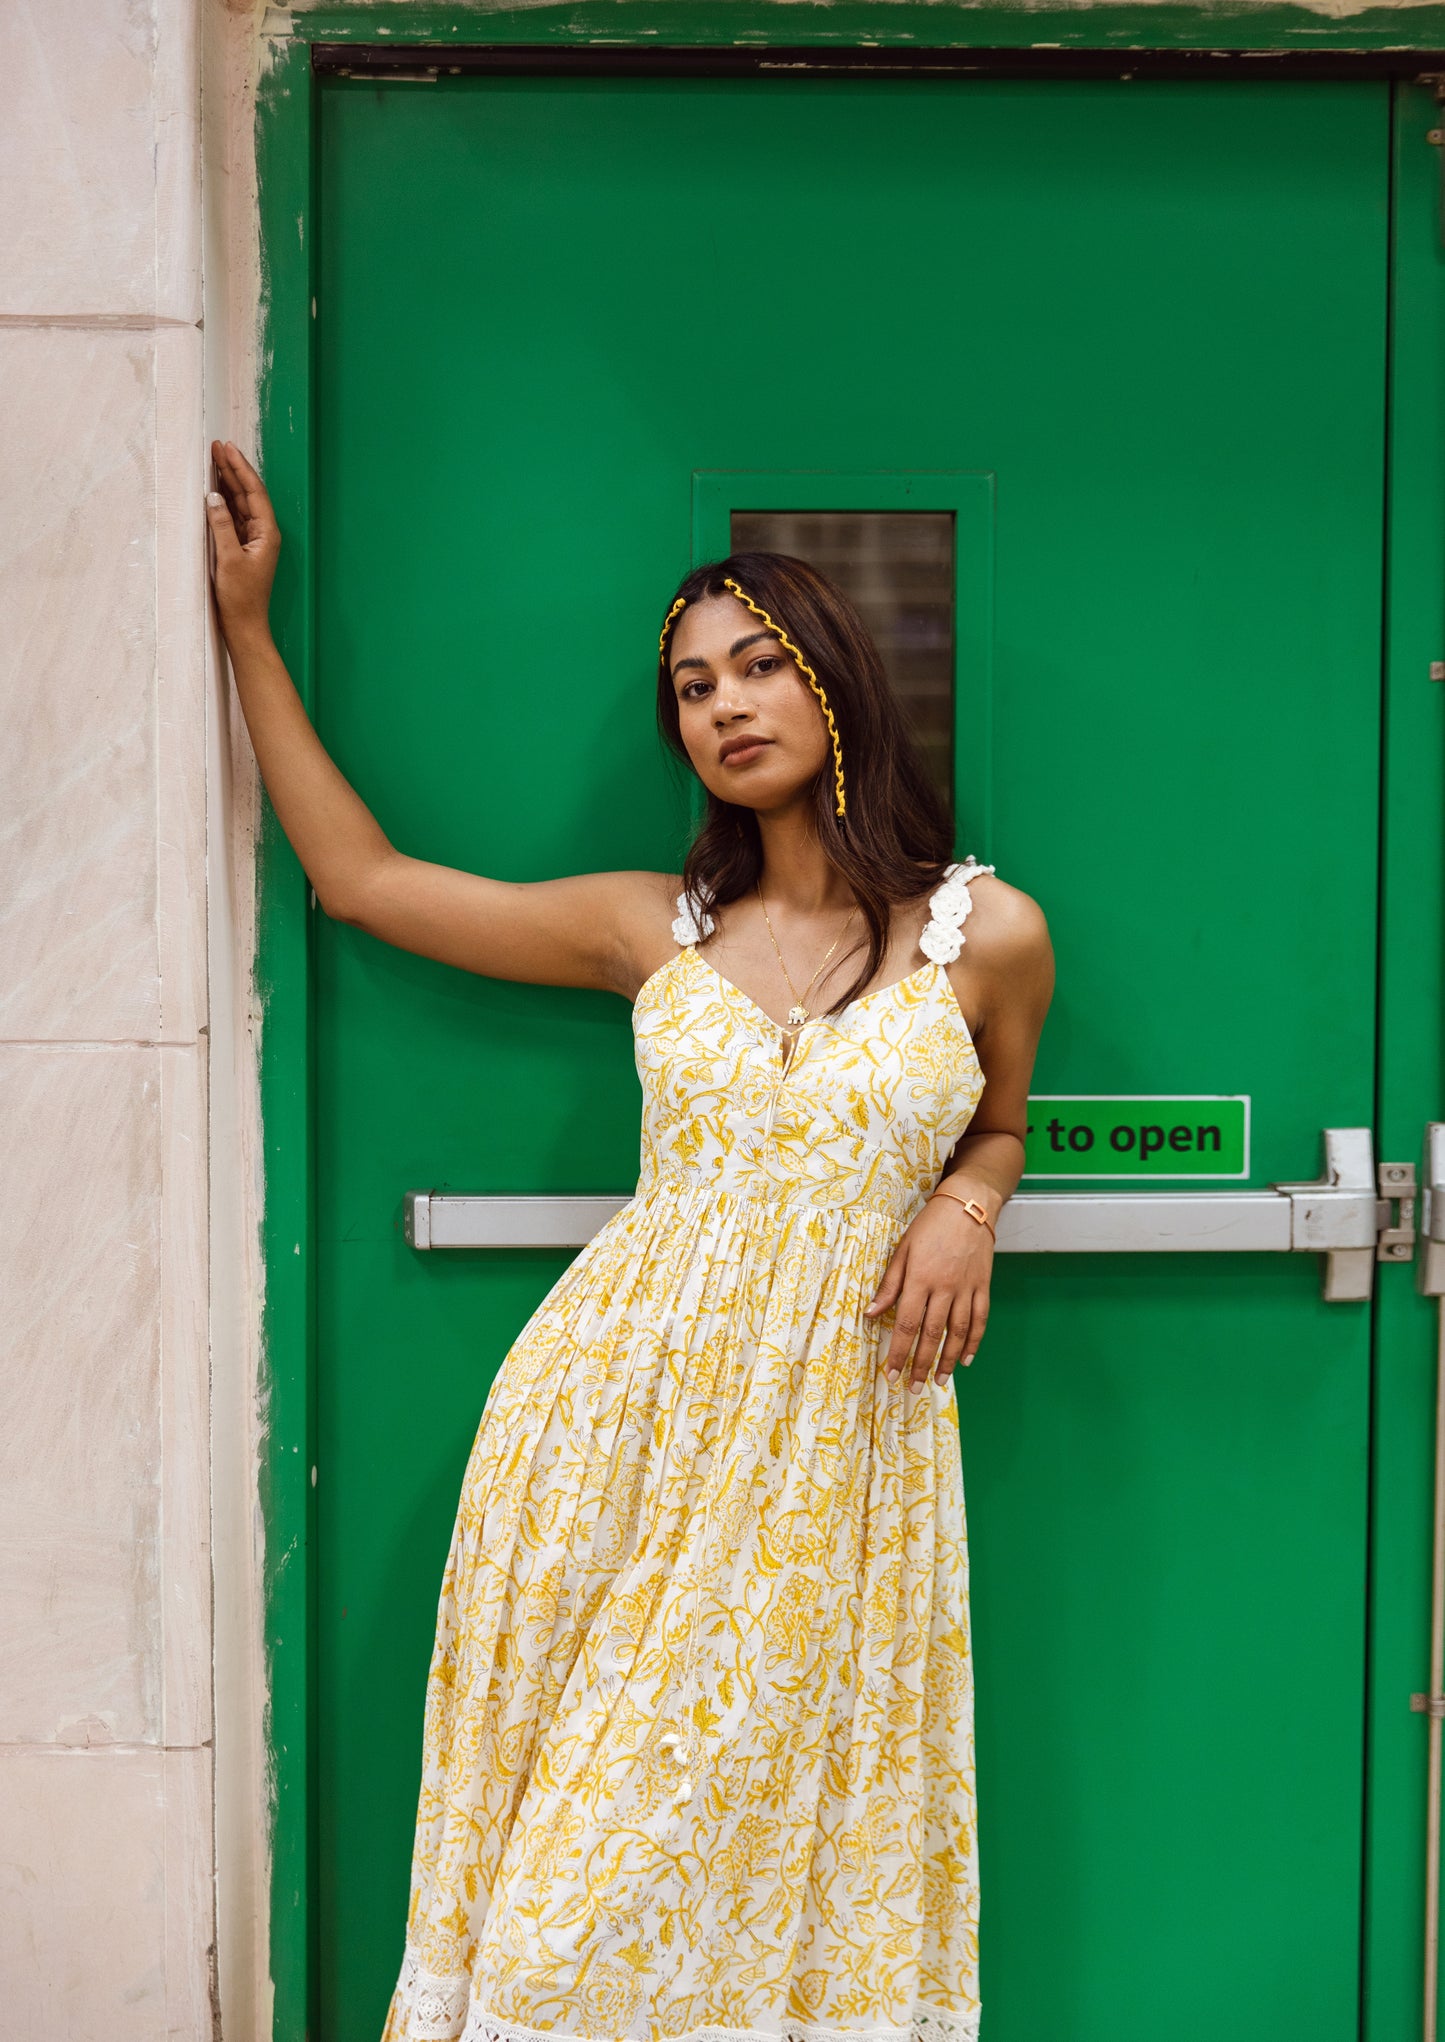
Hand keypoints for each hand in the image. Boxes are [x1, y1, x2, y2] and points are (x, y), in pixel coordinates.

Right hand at [206, 441, 280, 647]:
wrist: (244, 626)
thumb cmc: (240, 598)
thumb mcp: (228, 559)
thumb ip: (221, 525)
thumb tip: (213, 496)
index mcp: (267, 533)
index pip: (254, 492)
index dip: (240, 468)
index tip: (226, 448)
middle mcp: (263, 533)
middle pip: (247, 493)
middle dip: (232, 469)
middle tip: (216, 446)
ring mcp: (252, 540)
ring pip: (239, 503)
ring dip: (227, 482)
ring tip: (213, 460)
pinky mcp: (241, 548)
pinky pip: (232, 517)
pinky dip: (222, 502)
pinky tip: (213, 489)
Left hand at [865, 1194, 994, 1386]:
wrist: (969, 1206)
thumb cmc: (929, 1226)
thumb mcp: (903, 1250)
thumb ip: (889, 1284)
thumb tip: (871, 1313)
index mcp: (919, 1278)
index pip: (906, 1324)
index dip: (897, 1352)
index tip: (890, 1373)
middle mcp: (944, 1287)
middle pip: (932, 1334)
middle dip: (920, 1364)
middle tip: (912, 1388)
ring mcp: (967, 1288)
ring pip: (958, 1332)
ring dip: (948, 1360)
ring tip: (939, 1381)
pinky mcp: (983, 1286)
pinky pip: (980, 1320)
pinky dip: (974, 1342)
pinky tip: (966, 1359)